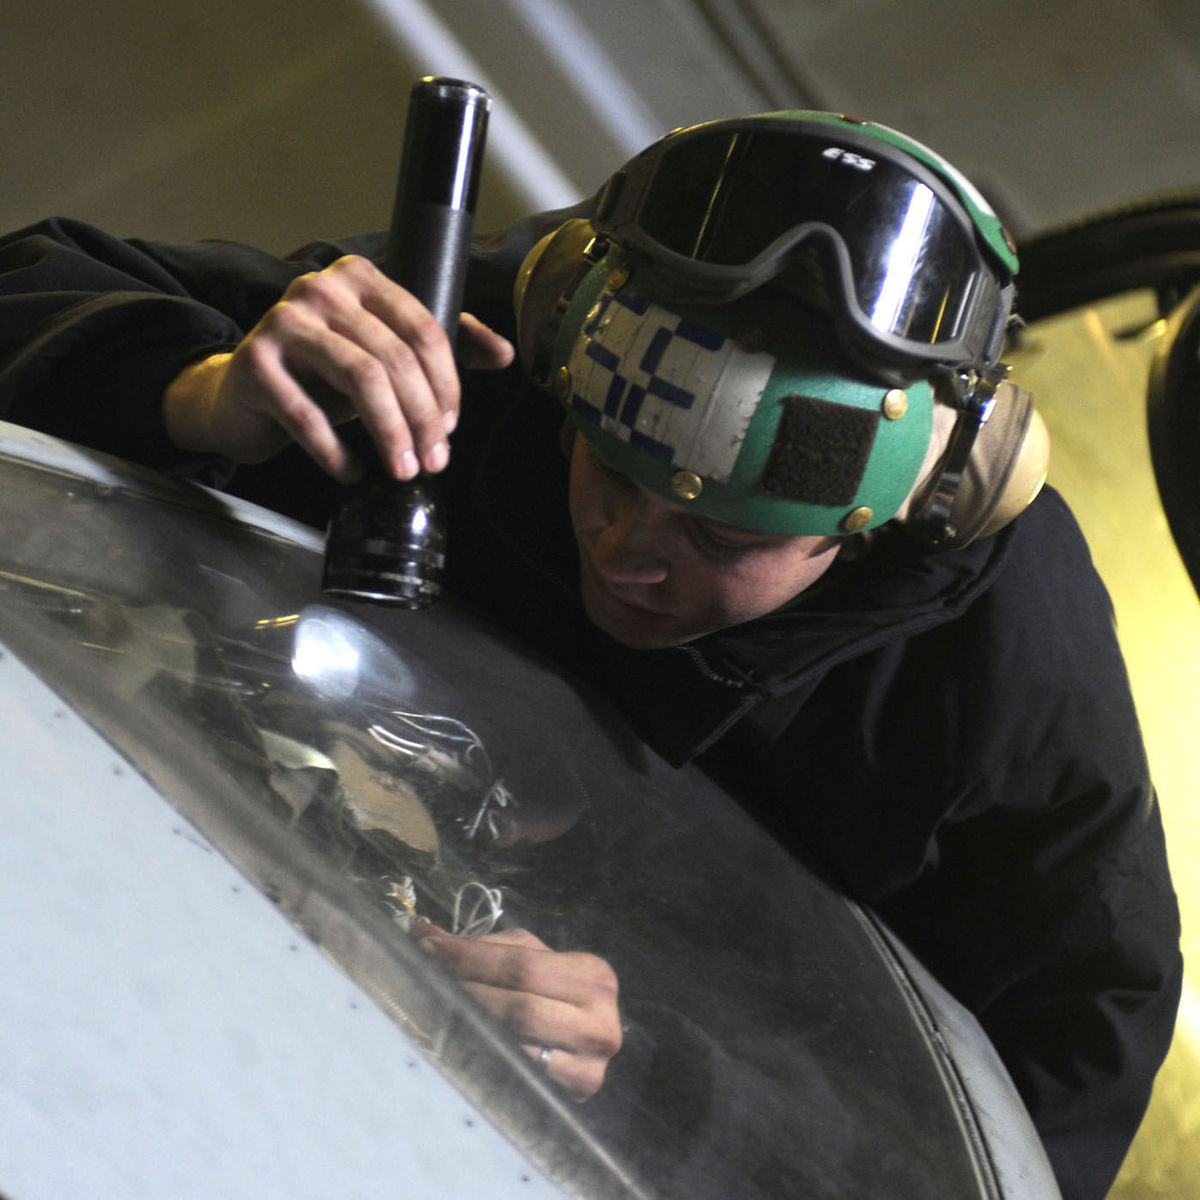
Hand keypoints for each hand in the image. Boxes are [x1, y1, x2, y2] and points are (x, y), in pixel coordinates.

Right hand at [163, 254, 513, 482]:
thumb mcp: (382, 355)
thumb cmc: (321, 376)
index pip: (423, 330)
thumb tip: (504, 354)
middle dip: (422, 419)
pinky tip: (353, 472)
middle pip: (395, 358)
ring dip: (390, 434)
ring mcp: (284, 322)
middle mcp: (321, 289)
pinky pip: (309, 415)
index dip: (446, 385)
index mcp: (360, 278)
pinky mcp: (255, 363)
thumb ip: (439, 347)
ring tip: (404, 470)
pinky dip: (337, 452)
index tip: (451, 428)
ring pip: (361, 379)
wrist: (243, 395)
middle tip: (434, 462)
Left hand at [418, 925, 622, 1101]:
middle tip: (425, 980)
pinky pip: (520, 1072)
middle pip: (520, 1004)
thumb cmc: (551, 997)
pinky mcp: (577, 1093)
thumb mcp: (530, 962)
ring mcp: (592, 1062)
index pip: (522, 963)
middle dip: (467, 991)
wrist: (582, 1051)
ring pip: (518, 1039)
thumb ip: (484, 949)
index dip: (471, 957)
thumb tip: (421, 932)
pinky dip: (487, 1056)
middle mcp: (601, 1017)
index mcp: (592, 974)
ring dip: (469, 1024)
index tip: (425, 948)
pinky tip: (460, 1043)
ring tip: (434, 1008)